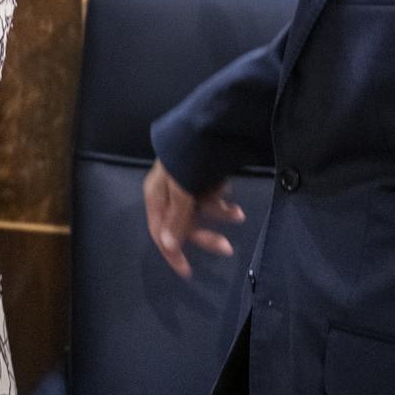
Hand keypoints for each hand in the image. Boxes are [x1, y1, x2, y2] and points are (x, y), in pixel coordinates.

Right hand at [143, 159, 244, 279]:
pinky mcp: (200, 177)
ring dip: (218, 214)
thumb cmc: (189, 159)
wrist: (209, 122)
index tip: (188, 272)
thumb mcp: (183, 190)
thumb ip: (177, 219)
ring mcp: (185, 184)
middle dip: (205, 235)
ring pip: (200, 212)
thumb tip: (168, 246)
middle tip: (228, 248)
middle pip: (182, 225)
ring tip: (238, 213)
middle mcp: (168, 192)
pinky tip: (230, 193)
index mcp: (156, 195)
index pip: (159, 233)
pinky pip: (209, 197)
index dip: (173, 253)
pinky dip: (220, 200)